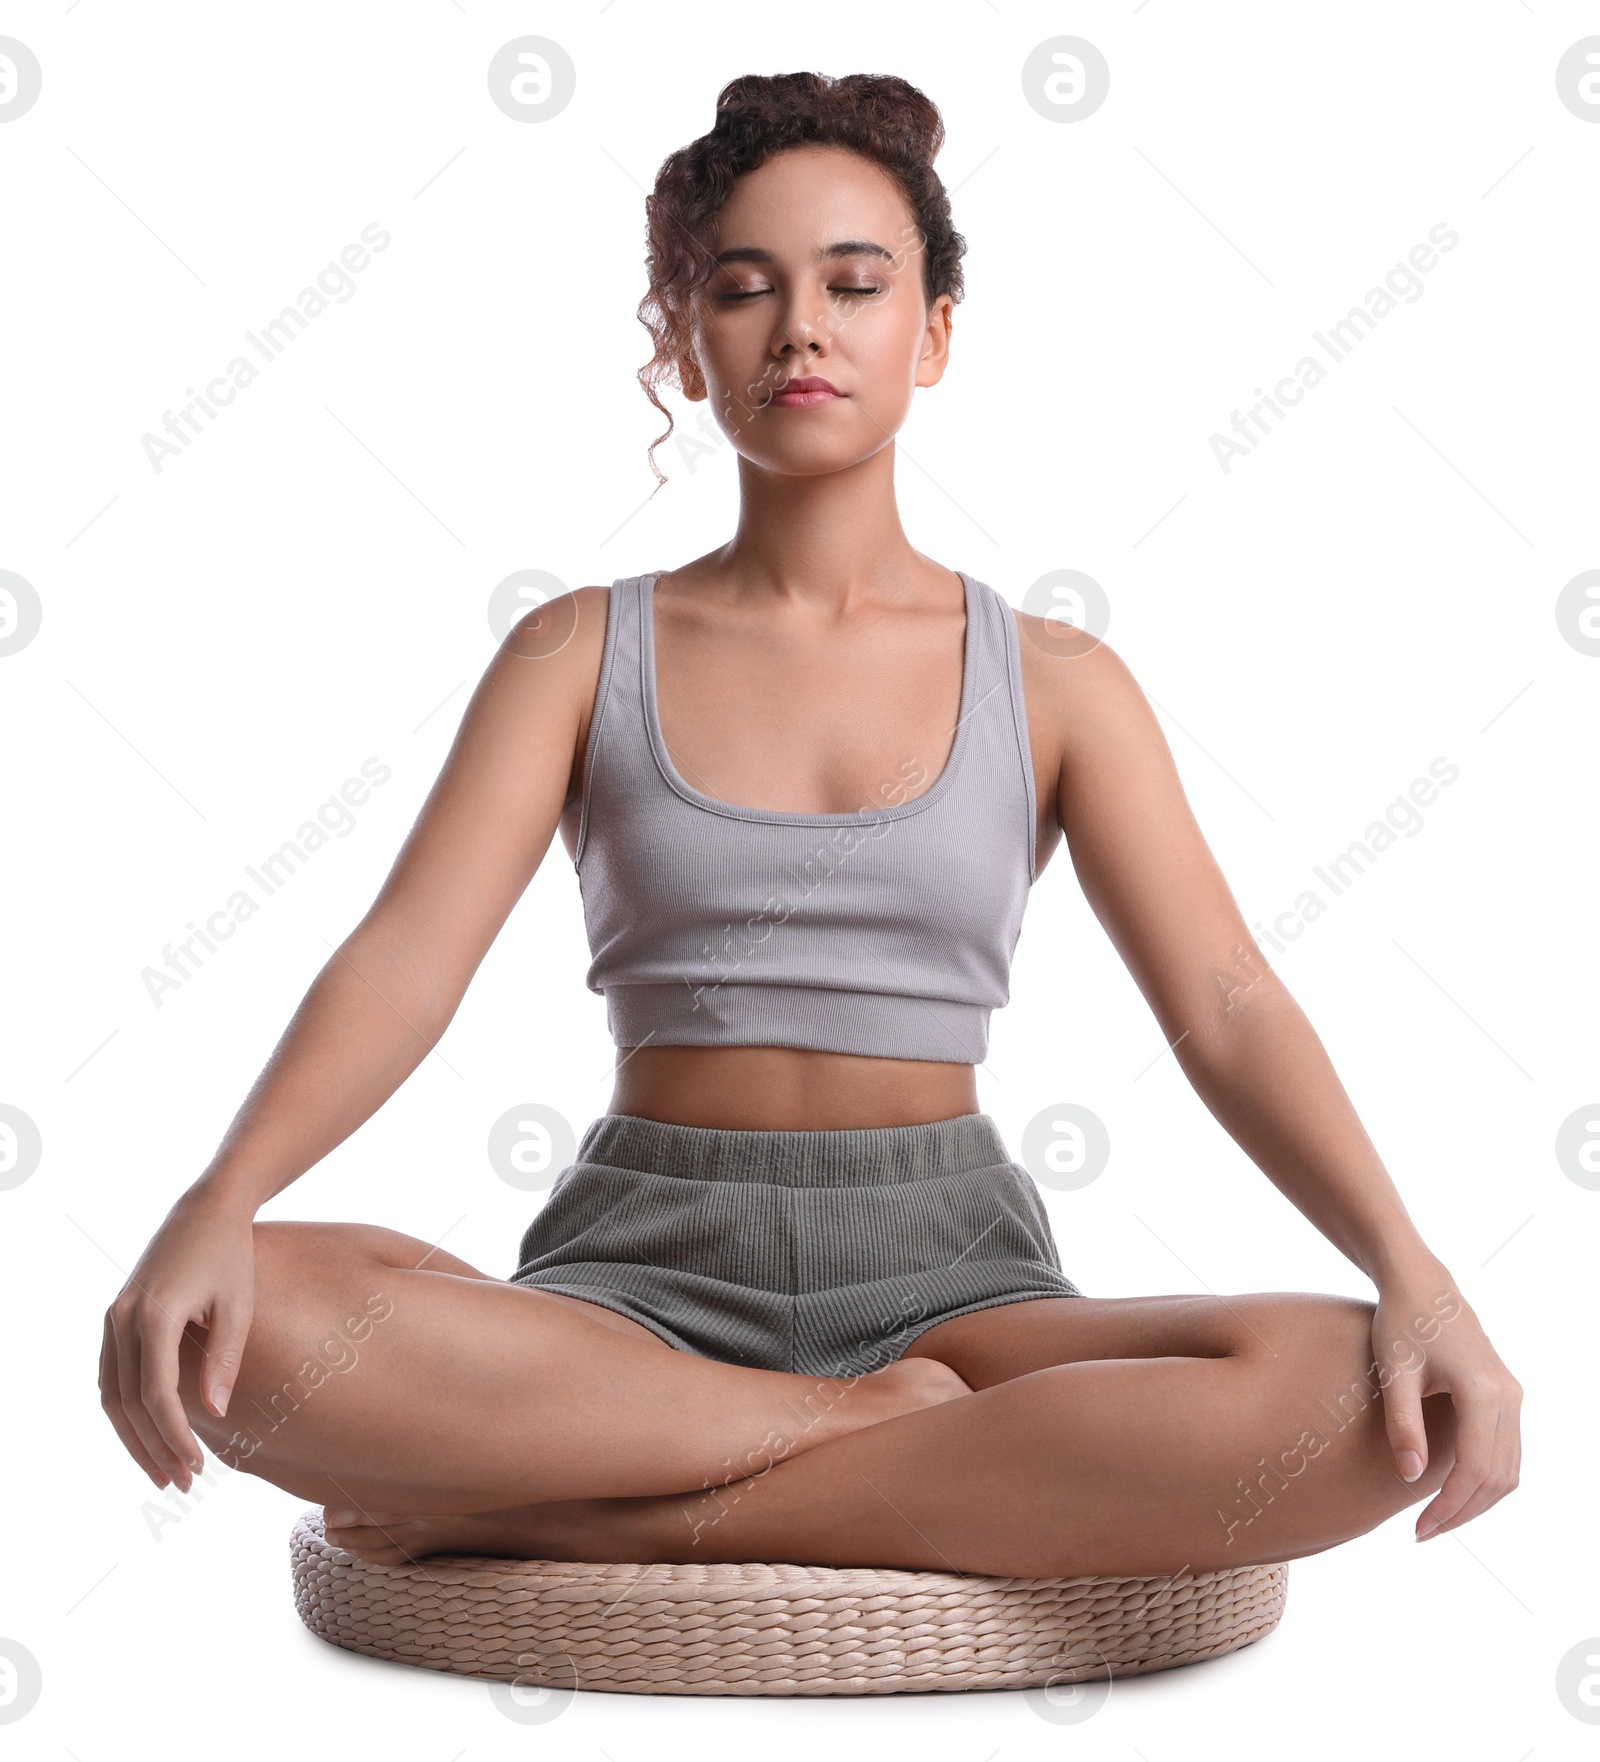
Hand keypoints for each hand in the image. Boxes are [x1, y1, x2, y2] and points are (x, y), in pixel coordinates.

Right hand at [99, 1188, 256, 1492]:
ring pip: (111, 1394)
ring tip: (163, 1471)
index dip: (175, 1435)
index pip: (157, 1395)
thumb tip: (215, 1415)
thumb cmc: (230, 1256)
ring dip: (134, 1437)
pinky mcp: (116, 1316)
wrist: (206, 1210)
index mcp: (155, 1315)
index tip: (198, 1466)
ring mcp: (114, 1317)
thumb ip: (224, 1360)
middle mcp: (124, 1318)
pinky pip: (111, 1375)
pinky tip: (146, 1434)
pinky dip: (125, 1410)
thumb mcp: (238, 1306)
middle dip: (153, 1447)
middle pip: (128, 1403)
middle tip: (181, 1483)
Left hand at [1370, 1257, 1521, 1539]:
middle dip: (1464, 1511)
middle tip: (1423, 1533)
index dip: (1450, 1505)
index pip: (1476, 1468)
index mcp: (1484, 1391)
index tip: (1419, 1529)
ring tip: (1436, 1519)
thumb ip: (1402, 1423)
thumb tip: (1411, 1478)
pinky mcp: (1507, 1396)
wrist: (1421, 1283)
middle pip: (1498, 1477)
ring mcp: (1513, 1396)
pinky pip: (1506, 1451)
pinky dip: (1485, 1478)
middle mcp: (1509, 1396)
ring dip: (1477, 1500)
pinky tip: (1452, 1490)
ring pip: (1509, 1469)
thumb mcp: (1393, 1371)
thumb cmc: (1401, 1321)